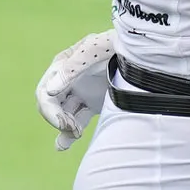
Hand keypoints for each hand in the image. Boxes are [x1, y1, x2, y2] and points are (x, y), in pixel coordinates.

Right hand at [36, 30, 113, 150]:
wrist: (144, 51)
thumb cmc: (117, 44)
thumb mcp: (95, 51)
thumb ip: (73, 68)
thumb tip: (49, 90)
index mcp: (62, 66)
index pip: (45, 93)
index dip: (50, 111)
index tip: (63, 123)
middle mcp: (68, 80)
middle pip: (52, 106)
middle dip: (59, 120)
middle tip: (73, 130)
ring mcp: (81, 92)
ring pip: (64, 115)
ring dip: (64, 129)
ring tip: (73, 138)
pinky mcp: (93, 102)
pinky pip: (77, 119)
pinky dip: (70, 132)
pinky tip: (63, 145)